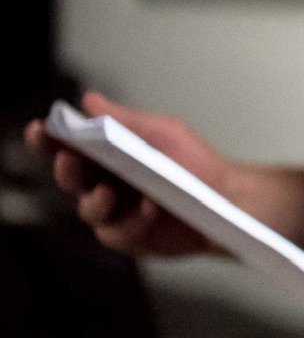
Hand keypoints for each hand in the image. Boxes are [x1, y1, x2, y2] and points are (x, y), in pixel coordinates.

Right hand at [23, 92, 227, 257]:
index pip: (66, 148)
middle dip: (64, 168)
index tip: (39, 129)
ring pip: (87, 209)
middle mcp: (103, 184)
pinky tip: (148, 209)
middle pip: (68, 179)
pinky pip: (116, 232)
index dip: (47, 140)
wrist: (230, 198)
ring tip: (111, 190)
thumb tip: (89, 100)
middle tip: (69, 158)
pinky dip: (130, 220)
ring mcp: (115, 213)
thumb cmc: (196, 163)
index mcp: (105, 157)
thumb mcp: (164, 133)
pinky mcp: (130, 237)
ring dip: (96, 199)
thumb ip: (126, 120)